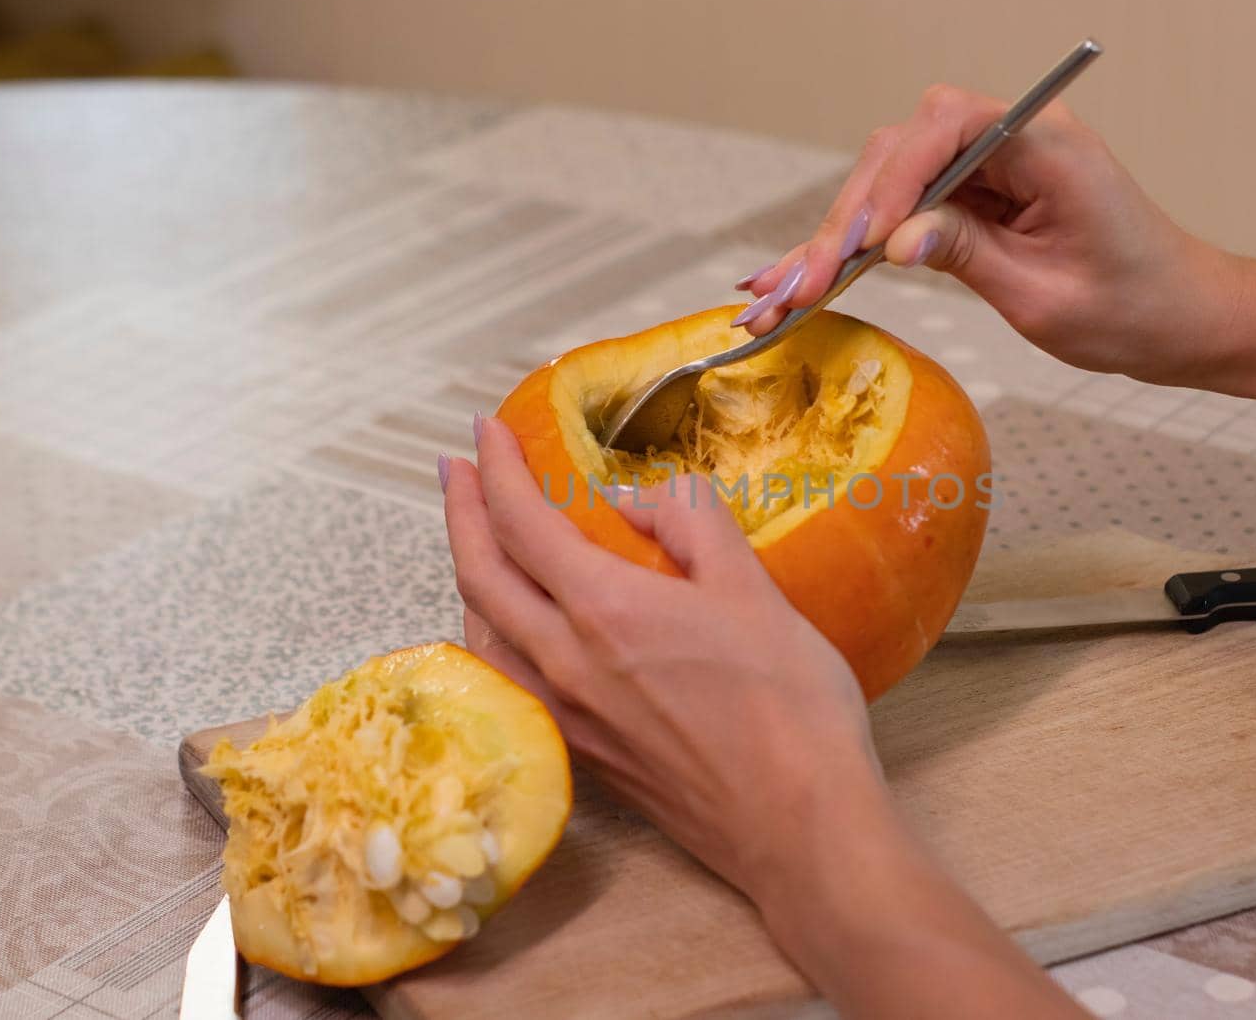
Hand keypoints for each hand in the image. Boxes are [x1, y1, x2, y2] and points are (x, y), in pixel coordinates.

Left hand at [444, 418, 885, 900]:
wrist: (798, 825)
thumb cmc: (790, 706)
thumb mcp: (753, 589)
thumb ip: (690, 522)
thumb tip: (632, 498)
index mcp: (605, 611)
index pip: (521, 522)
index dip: (496, 468)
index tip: (485, 431)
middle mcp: (565, 664)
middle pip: (481, 575)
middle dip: (461, 511)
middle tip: (457, 468)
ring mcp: (565, 717)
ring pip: (482, 632)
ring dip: (468, 574)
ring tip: (475, 539)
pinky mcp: (581, 755)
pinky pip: (506, 678)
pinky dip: (489, 633)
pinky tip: (510, 629)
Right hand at [735, 85, 1240, 386]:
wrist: (1180, 320)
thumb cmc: (1135, 308)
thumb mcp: (1045, 295)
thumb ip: (968, 256)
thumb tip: (893, 242)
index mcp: (1048, 144)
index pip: (948, 124)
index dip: (897, 176)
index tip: (868, 238)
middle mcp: (1016, 141)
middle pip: (906, 149)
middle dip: (851, 213)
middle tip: (807, 280)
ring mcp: (992, 168)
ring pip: (895, 177)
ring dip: (843, 231)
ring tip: (792, 288)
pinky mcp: (978, 198)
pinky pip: (909, 206)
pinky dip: (863, 240)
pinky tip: (812, 272)